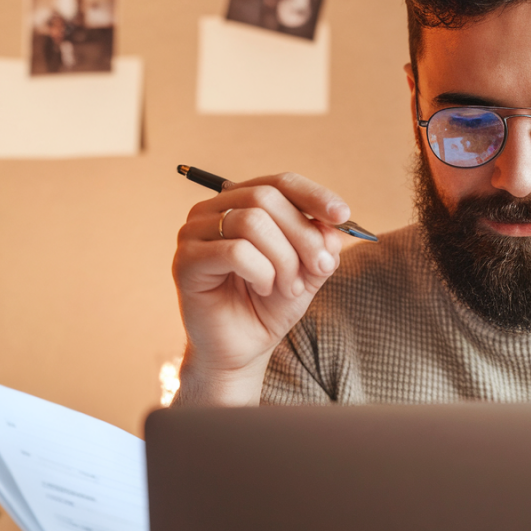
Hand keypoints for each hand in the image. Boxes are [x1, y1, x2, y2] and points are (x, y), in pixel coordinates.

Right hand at [172, 172, 349, 404]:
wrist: (241, 348)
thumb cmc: (269, 305)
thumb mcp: (307, 271)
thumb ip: (320, 245)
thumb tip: (333, 227)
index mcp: (241, 203)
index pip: (280, 182)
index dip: (315, 196)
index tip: (344, 216)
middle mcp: (212, 210)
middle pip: (267, 199)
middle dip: (304, 235)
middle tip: (320, 267)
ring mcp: (194, 233)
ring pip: (252, 223)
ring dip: (284, 259)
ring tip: (290, 287)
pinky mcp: (186, 261)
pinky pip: (236, 252)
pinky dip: (262, 272)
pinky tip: (264, 289)